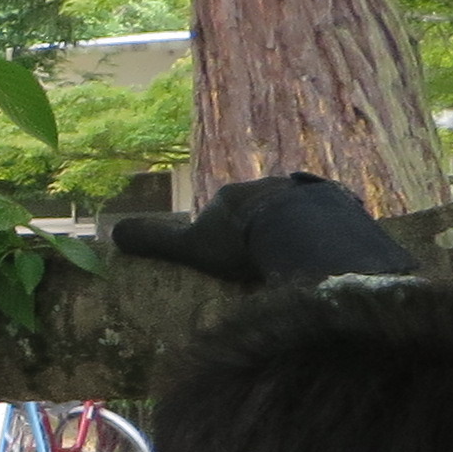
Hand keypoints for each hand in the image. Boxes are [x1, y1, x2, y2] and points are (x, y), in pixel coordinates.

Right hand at [111, 172, 415, 288]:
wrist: (304, 233)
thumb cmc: (244, 242)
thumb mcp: (192, 246)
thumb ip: (155, 241)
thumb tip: (112, 234)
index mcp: (234, 197)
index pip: (223, 214)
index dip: (223, 238)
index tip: (229, 261)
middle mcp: (269, 186)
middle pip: (260, 212)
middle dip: (260, 234)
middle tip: (263, 264)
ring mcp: (306, 194)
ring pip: (296, 215)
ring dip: (294, 234)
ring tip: (296, 264)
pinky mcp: (340, 205)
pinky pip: (331, 221)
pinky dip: (326, 237)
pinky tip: (326, 258)